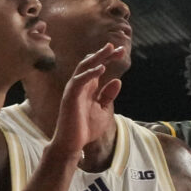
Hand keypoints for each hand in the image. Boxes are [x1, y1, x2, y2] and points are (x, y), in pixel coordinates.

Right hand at [46, 43, 125, 161]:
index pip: (97, 68)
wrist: (73, 144)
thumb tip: (117, 81)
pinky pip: (79, 82)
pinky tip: (101, 69)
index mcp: (88, 88)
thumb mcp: (102, 109)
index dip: (108, 58)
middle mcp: (80, 86)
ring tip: (108, 51)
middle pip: (90, 64)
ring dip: (96, 59)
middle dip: (103, 54)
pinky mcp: (70, 98)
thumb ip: (108, 95)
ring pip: (83, 69)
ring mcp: (73, 91)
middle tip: (116, 47)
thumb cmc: (86, 128)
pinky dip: (89, 74)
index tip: (121, 51)